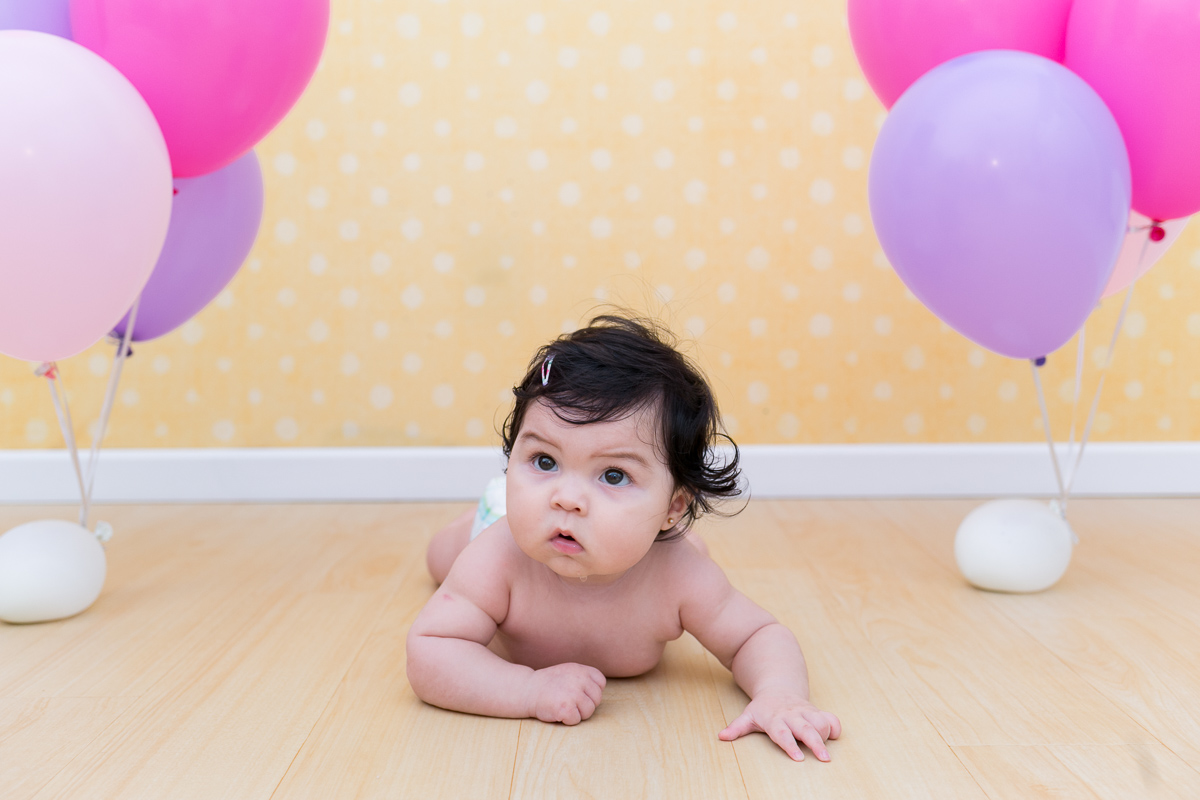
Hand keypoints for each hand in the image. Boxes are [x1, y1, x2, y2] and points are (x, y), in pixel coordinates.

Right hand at [525, 663, 606, 724]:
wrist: (527, 690)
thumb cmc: (549, 684)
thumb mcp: (569, 672)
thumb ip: (585, 678)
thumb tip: (600, 690)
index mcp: (581, 670)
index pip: (601, 683)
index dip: (591, 692)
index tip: (578, 692)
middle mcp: (579, 680)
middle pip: (596, 700)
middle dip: (585, 704)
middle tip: (569, 701)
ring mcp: (573, 694)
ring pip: (589, 711)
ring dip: (577, 713)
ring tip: (564, 706)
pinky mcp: (566, 708)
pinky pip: (576, 720)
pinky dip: (568, 720)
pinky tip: (558, 712)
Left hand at [718, 692, 841, 761]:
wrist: (778, 688)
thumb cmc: (763, 708)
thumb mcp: (748, 716)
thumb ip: (737, 728)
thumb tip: (722, 736)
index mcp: (775, 719)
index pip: (783, 733)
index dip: (790, 745)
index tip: (798, 758)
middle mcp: (792, 715)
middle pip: (806, 729)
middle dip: (816, 743)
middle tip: (824, 759)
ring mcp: (806, 712)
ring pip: (821, 722)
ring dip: (825, 734)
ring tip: (825, 751)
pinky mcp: (817, 712)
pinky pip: (831, 718)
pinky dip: (835, 726)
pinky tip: (835, 736)